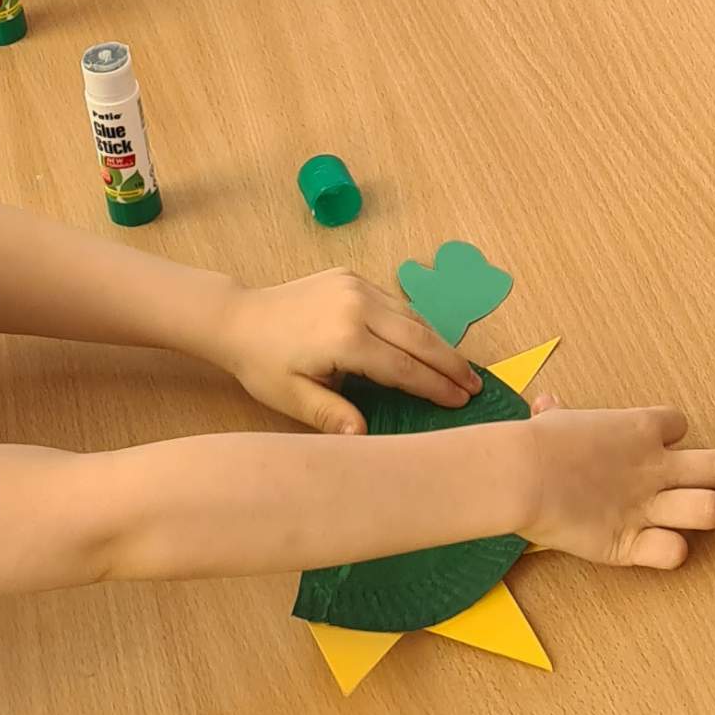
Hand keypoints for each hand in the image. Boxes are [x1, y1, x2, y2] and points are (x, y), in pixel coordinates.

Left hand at [212, 270, 477, 434]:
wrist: (238, 318)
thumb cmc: (263, 365)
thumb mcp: (292, 398)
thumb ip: (333, 416)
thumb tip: (365, 437)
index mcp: (345, 339)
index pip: (404, 368)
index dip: (436, 387)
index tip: (461, 402)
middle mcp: (357, 306)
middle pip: (419, 338)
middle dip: (451, 363)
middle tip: (476, 386)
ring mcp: (356, 286)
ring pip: (412, 316)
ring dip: (438, 342)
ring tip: (461, 368)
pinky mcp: (352, 277)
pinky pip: (395, 303)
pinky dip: (416, 325)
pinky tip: (429, 343)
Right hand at [519, 405, 714, 572]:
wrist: (522, 475)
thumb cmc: (535, 444)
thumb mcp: (552, 420)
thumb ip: (559, 414)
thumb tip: (547, 405)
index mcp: (641, 428)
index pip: (680, 424)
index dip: (670, 438)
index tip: (651, 450)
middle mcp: (654, 467)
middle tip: (691, 487)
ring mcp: (648, 505)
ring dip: (710, 515)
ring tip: (691, 518)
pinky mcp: (630, 542)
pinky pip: (676, 552)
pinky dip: (670, 553)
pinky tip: (653, 546)